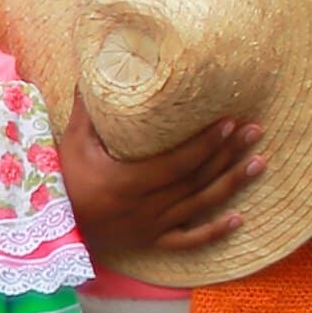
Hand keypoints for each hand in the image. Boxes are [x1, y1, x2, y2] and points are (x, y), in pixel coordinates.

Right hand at [59, 103, 264, 267]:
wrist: (52, 226)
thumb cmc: (61, 181)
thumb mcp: (70, 144)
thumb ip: (86, 111)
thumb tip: (93, 70)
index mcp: (127, 182)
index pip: (178, 161)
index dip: (206, 143)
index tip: (229, 122)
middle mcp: (145, 206)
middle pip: (196, 179)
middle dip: (228, 154)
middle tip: (255, 132)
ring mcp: (151, 227)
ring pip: (199, 205)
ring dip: (231, 184)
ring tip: (259, 163)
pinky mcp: (151, 242)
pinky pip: (188, 241)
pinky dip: (214, 232)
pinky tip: (239, 219)